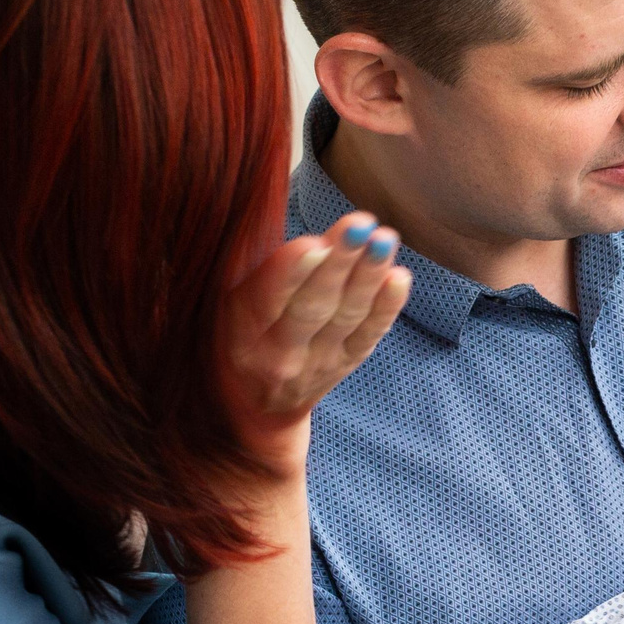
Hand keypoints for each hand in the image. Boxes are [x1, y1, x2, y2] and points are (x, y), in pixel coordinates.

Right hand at [222, 213, 410, 473]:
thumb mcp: (224, 307)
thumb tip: (286, 216)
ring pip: (347, 318)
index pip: (267, 302)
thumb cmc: (235, 337)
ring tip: (384, 239)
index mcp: (243, 333)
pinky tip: (398, 277)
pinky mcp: (345, 365)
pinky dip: (387, 307)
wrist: (254, 408)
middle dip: (339, 264)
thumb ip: (252, 271)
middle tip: (360, 224)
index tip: (312, 244)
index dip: (291, 274)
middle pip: (313, 307)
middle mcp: (280, 354)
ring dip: (369, 276)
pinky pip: (369, 336)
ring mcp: (318, 362)